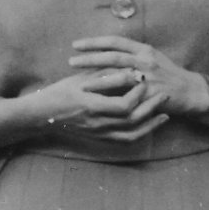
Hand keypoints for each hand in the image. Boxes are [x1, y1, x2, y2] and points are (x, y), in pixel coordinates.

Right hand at [0, 67, 169, 154]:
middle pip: (132, 121)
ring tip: (164, 114)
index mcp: (91, 106)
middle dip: (151, 107)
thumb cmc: (61, 91)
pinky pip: (125, 140)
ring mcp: (99, 134)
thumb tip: (130, 69)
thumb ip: (105, 74)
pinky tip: (150, 126)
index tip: (145, 81)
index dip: (137, 95)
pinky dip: (141, 134)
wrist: (44, 114)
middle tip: (164, 95)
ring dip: (151, 124)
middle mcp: (97, 124)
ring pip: (132, 134)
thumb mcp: (81, 78)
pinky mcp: (101, 139)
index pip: (123, 106)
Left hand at [69, 36, 208, 119]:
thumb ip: (132, 55)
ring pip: (118, 73)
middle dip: (90, 58)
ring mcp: (149, 75)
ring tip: (79, 82)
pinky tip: (99, 97)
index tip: (76, 45)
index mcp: (144, 49)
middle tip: (71, 60)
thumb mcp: (152, 58)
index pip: (115, 41)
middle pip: (113, 55)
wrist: (190, 91)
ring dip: (97, 77)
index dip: (94, 42)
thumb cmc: (169, 75)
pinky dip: (113, 94)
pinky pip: (129, 92)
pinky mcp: (151, 92)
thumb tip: (109, 52)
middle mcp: (146, 59)